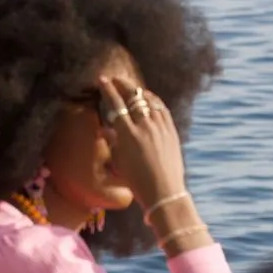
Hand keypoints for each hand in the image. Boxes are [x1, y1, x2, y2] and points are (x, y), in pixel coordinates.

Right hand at [99, 76, 185, 209]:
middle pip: (132, 95)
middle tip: (115, 79)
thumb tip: (103, 128)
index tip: (102, 80)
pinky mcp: (171, 130)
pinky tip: (149, 97)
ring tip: (132, 87)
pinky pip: (161, 108)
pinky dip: (153, 100)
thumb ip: (112, 141)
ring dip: (138, 90)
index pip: (115, 104)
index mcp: (128, 134)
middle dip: (122, 84)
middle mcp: (144, 126)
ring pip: (148, 99)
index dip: (107, 89)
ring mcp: (160, 127)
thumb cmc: (138, 181)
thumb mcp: (119, 161)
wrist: (164, 192)